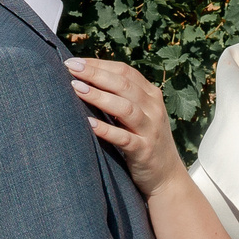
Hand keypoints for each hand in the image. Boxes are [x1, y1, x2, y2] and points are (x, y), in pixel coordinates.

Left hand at [66, 58, 189, 195]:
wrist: (166, 176)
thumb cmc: (144, 141)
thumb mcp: (139, 115)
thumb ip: (121, 98)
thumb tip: (85, 80)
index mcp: (151, 95)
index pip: (125, 71)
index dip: (99, 64)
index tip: (75, 61)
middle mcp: (153, 109)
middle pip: (124, 84)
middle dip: (96, 74)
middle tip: (71, 67)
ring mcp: (150, 130)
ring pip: (125, 108)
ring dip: (99, 96)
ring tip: (76, 88)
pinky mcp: (144, 151)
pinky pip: (124, 138)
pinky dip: (106, 130)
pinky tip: (88, 124)